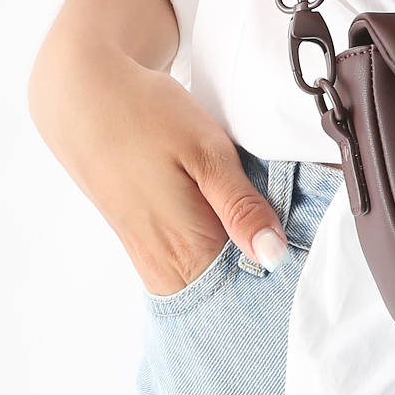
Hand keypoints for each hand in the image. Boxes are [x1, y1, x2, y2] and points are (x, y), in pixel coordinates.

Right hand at [30, 33, 289, 297]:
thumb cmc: (148, 117)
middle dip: (264, 280)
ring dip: (240, 264)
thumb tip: (273, 257)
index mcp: (188, 250)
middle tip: (299, 246)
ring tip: (271, 231)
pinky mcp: (142, 243)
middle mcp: (166, 266)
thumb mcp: (207, 153)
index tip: (310, 266)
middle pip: (229, 296)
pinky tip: (237, 227)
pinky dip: (217, 253)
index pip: (247, 297)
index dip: (282, 287)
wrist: (84, 97)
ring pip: (209, 281)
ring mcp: (150, 258)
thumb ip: (241, 208)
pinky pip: (190, 265)